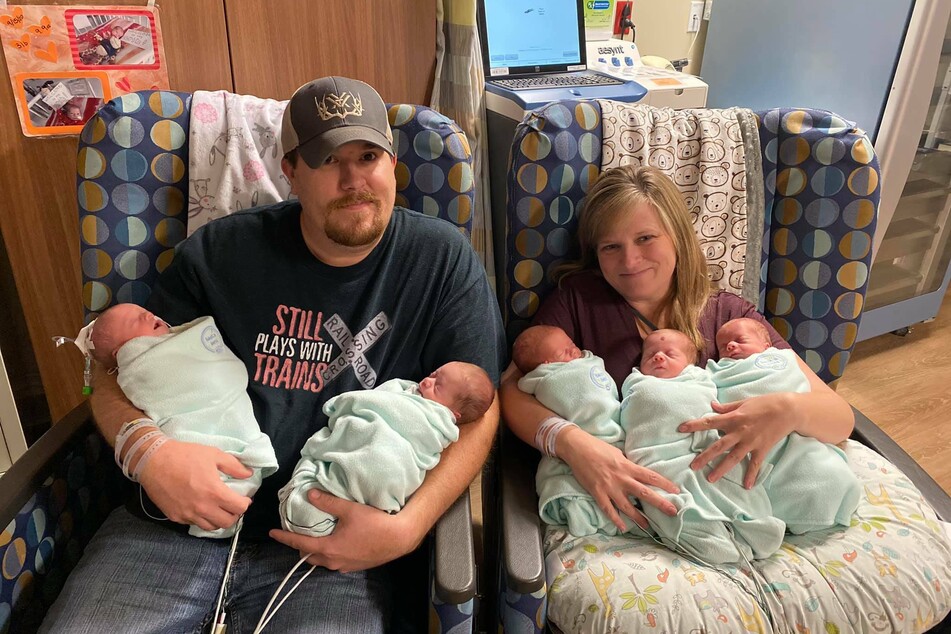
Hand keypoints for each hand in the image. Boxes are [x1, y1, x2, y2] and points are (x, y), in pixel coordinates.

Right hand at [138, 439, 251, 530]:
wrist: (153, 460)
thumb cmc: (185, 455)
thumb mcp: (213, 454)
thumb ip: (234, 466)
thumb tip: (248, 474)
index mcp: (214, 492)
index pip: (239, 508)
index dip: (245, 503)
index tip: (244, 498)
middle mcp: (202, 508)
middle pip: (227, 522)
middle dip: (234, 514)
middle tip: (232, 505)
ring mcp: (188, 515)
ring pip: (210, 527)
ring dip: (218, 520)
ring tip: (218, 509)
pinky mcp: (175, 517)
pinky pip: (193, 523)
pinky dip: (201, 518)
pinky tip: (200, 508)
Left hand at [269, 489, 419, 572]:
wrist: (400, 538)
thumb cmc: (375, 523)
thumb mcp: (349, 509)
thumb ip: (328, 502)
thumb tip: (310, 494)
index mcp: (328, 548)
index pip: (299, 543)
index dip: (285, 537)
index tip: (273, 533)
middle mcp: (334, 561)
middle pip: (309, 556)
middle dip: (300, 547)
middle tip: (294, 534)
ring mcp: (345, 566)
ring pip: (323, 561)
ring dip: (315, 551)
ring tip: (313, 539)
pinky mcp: (356, 566)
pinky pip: (335, 562)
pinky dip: (329, 553)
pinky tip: (335, 544)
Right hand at [557, 426, 679, 531]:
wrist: (576, 447)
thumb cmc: (597, 447)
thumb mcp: (617, 453)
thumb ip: (627, 464)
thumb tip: (636, 472)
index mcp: (627, 465)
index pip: (650, 476)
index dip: (664, 483)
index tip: (676, 491)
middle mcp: (621, 478)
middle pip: (644, 493)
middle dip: (660, 503)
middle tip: (673, 512)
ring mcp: (609, 487)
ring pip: (627, 505)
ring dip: (638, 517)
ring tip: (648, 526)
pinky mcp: (597, 492)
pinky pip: (608, 509)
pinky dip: (615, 519)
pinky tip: (622, 527)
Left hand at [678, 394, 795, 487]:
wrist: (788, 410)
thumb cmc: (765, 403)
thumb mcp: (743, 402)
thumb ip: (726, 407)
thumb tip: (712, 406)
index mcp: (734, 418)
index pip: (710, 422)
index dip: (695, 425)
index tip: (681, 428)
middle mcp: (740, 432)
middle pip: (719, 446)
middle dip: (705, 456)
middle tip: (693, 466)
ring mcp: (751, 442)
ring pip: (733, 458)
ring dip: (721, 469)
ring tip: (710, 479)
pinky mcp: (762, 449)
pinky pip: (754, 464)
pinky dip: (751, 475)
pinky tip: (746, 486)